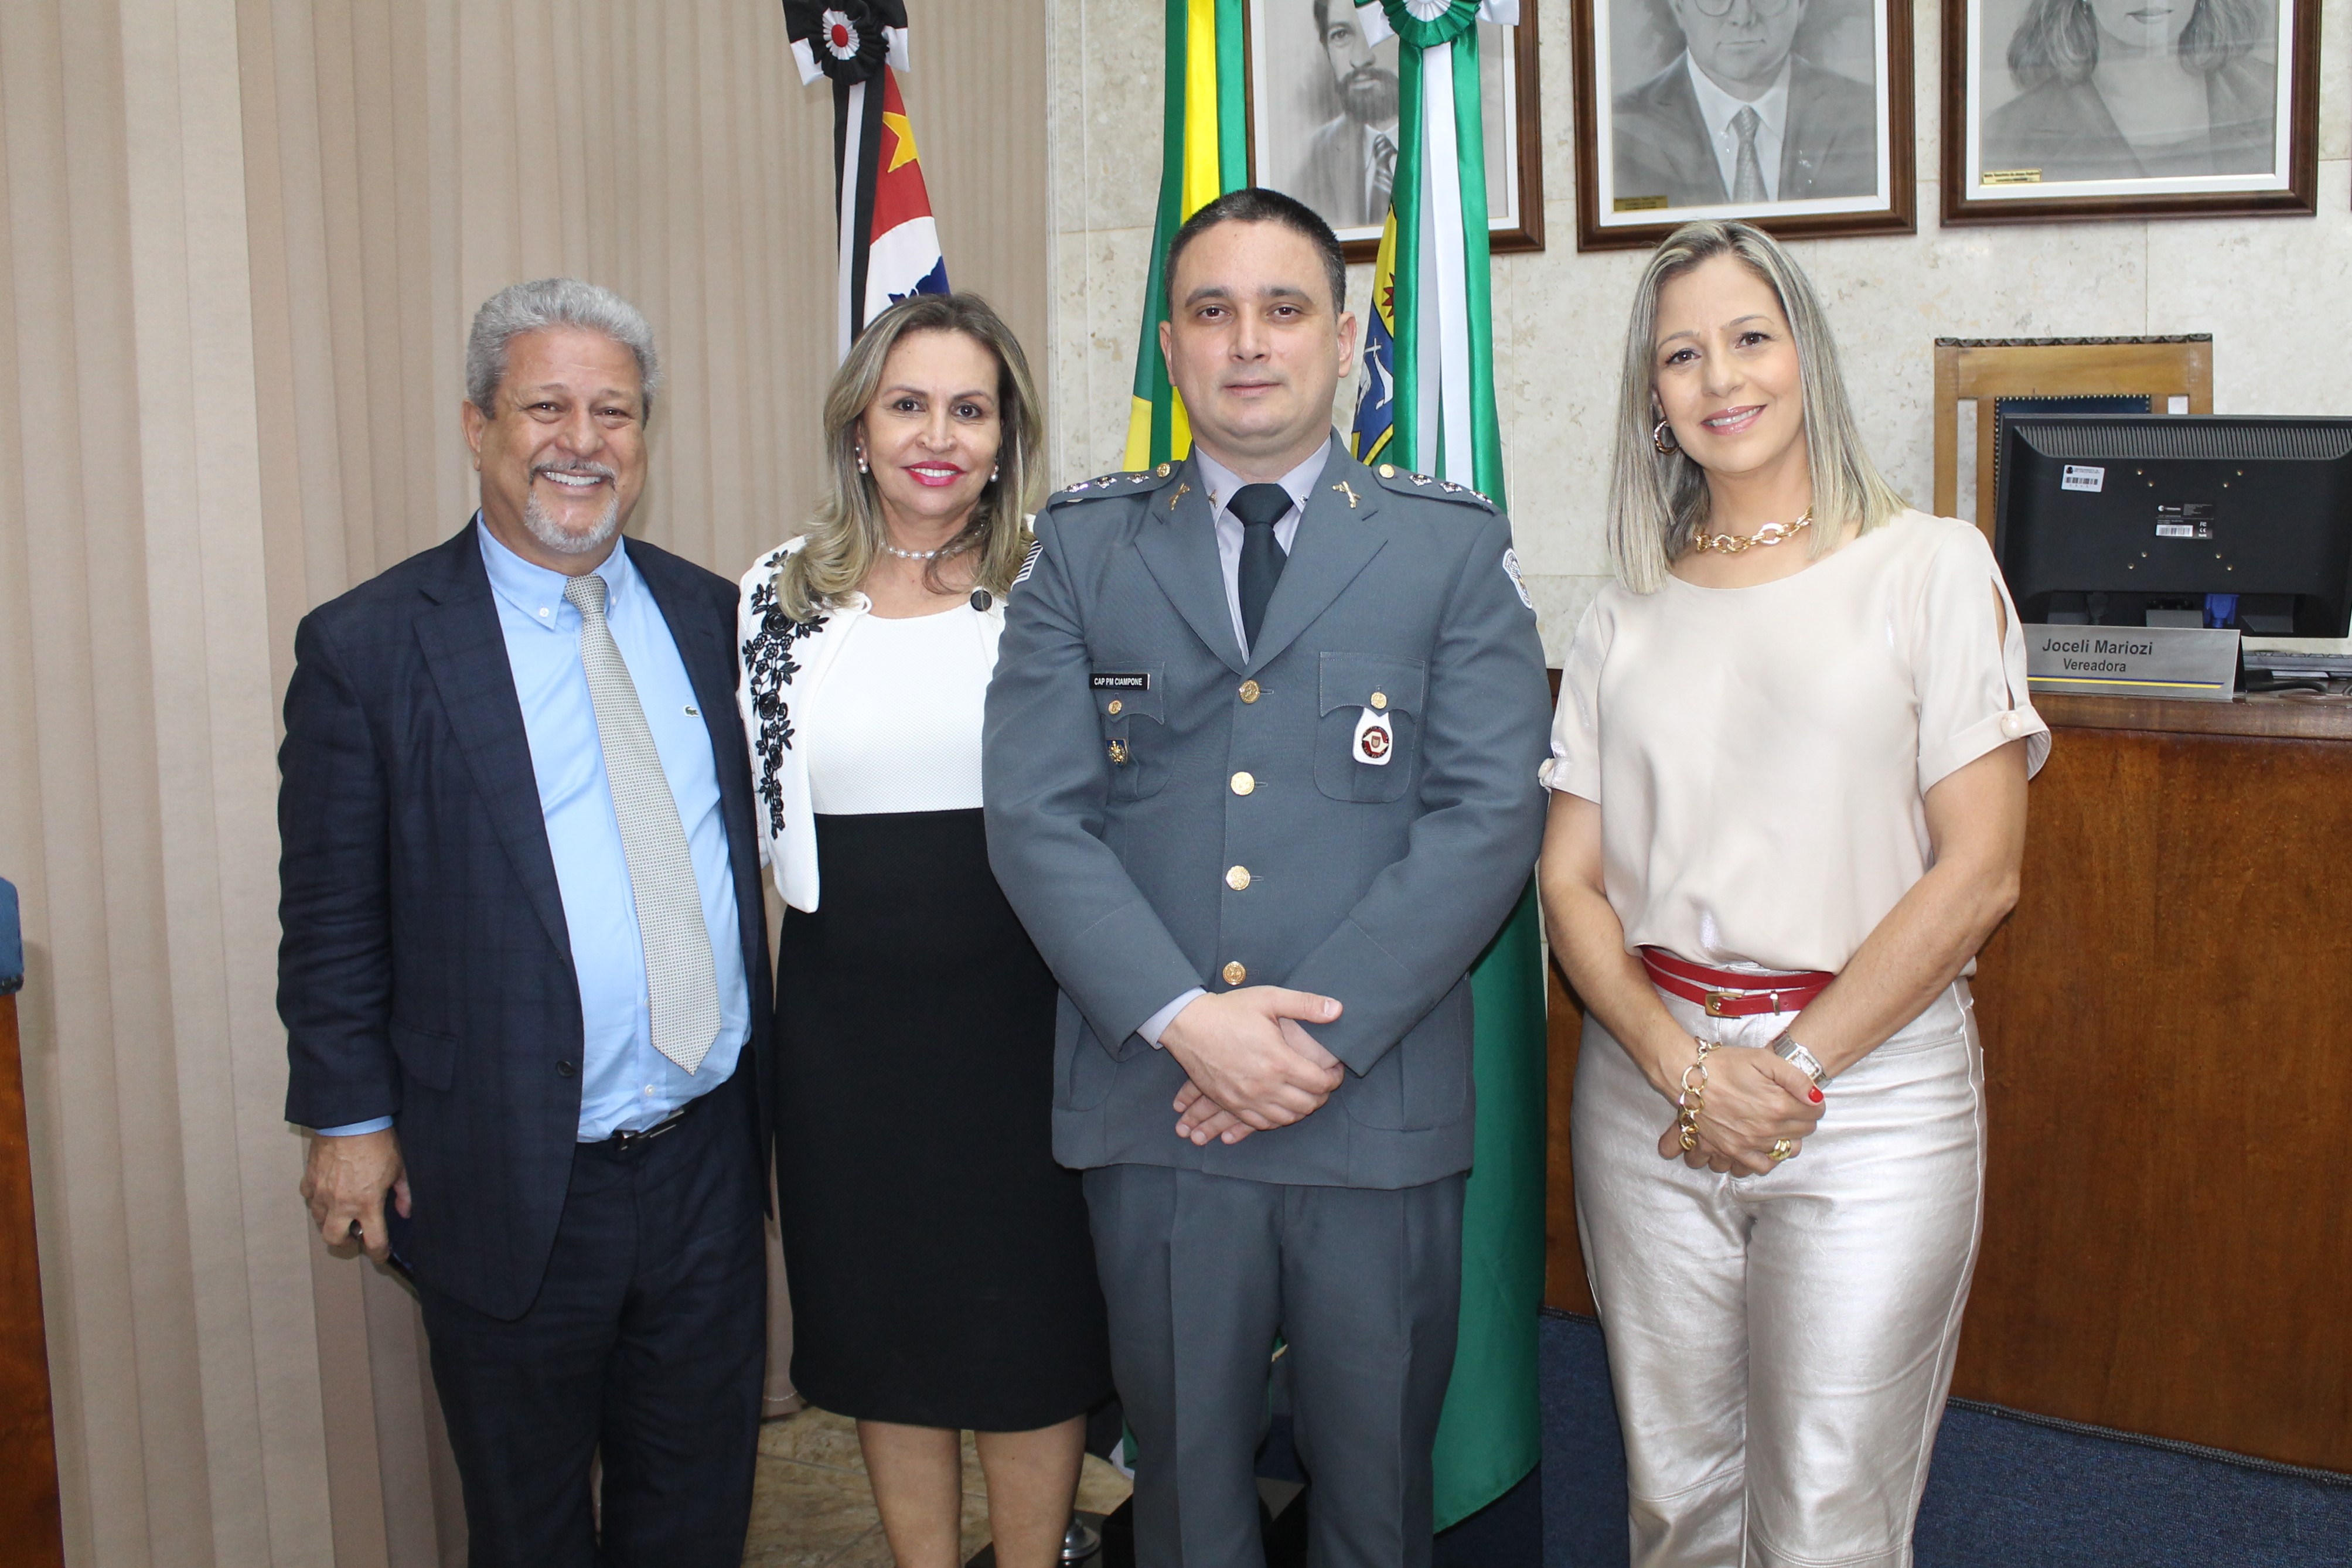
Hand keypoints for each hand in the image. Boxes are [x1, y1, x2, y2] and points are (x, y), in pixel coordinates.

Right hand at [300, 1128, 409, 1262]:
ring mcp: (322, 1193)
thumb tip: (406, 1212)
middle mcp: (341, 1204)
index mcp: (367, 1204)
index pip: (373, 1241)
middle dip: (345, 1243)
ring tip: (342, 1215)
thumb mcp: (400, 1168)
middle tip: (355, 1236)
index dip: (379, 1253)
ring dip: (331, 1223)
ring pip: (319, 1221)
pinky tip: (327, 1195)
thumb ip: (404, 1194)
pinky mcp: (310, 1180)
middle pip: (335, 1240)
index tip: (381, 1254)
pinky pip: (309, 1199)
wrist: (350, 1119)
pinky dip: (317, 1202)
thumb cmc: (379, 1142)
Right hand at [1173, 1020, 1342, 1144]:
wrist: (1188, 1025)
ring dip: (1301, 1109)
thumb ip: (1306, 1004)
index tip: (1335, 1071)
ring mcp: (1246, 1099)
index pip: (1320, 1083)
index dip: (1334, 1079)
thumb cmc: (1230, 1010)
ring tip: (1305, 1095)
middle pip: (1307, 1104)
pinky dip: (1277, 1119)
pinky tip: (1281, 1107)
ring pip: (1286, 1118)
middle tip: (1323, 1083)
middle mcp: (1265, 1086)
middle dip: (1321, 1095)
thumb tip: (1338, 1010)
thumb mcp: (1269, 998)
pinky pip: (1261, 1123)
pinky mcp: (1230, 1104)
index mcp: (1279, 1061)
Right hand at [1654, 1046, 1822, 1176]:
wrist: (1688, 1075)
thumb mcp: (1763, 1059)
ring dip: (1787, 1139)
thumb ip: (1795, 1078)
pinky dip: (1766, 1159)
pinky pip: (1759, 1166)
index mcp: (1778, 1105)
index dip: (1814, 1102)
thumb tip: (1816, 1098)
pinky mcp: (1732, 1151)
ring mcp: (1749, 1143)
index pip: (1816, 1112)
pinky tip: (1763, 1146)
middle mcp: (1767, 1129)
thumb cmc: (1725, 1064)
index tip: (1805, 1097)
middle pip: (1803, 1132)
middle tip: (1790, 1107)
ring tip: (1778, 1125)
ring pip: (1785, 1151)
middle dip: (1802, 1119)